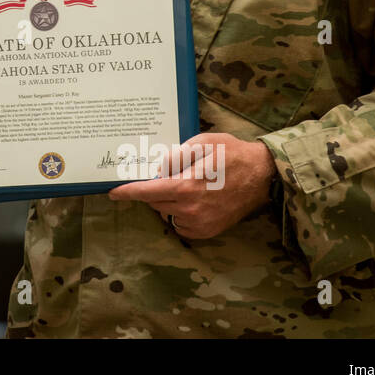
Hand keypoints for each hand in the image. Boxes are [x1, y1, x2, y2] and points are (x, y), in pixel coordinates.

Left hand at [106, 133, 275, 238]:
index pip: (147, 193)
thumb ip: (176, 155)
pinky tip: (194, 200)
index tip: (112, 193)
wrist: (262, 176)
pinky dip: (180, 213)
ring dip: (168, 202)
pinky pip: (181, 224)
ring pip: (167, 213)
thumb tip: (157, 169)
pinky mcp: (208, 232)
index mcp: (186, 187)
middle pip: (155, 202)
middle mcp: (191, 210)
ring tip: (188, 186)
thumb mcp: (203, 143)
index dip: (128, 193)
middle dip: (154, 190)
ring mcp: (201, 224)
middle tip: (170, 176)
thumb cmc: (232, 154)